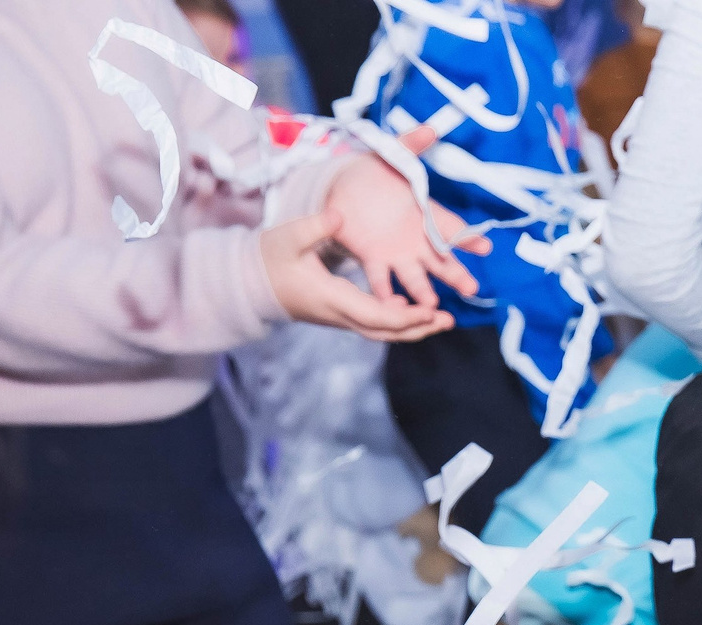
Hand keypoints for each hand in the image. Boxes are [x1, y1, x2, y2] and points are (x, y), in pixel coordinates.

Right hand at [261, 211, 449, 340]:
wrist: (252, 282)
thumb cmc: (269, 258)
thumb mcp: (288, 236)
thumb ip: (314, 226)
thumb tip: (338, 215)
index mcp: (332, 298)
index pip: (375, 317)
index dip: (405, 317)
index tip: (429, 311)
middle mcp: (340, 314)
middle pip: (386, 332)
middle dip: (418, 329)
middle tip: (449, 320)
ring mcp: (342, 317)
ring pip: (383, 332)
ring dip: (413, 328)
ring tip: (442, 320)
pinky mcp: (343, 313)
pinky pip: (376, 325)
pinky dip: (399, 322)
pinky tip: (416, 310)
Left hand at [324, 154, 488, 312]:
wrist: (341, 187)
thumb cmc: (374, 172)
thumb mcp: (391, 155)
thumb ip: (410, 145)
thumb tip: (431, 128)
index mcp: (426, 215)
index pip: (451, 228)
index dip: (467, 238)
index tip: (484, 247)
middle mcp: (417, 239)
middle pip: (441, 261)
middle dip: (455, 274)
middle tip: (470, 288)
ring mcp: (397, 253)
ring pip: (416, 276)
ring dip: (423, 291)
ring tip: (431, 304)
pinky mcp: (373, 259)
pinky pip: (381, 280)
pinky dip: (386, 294)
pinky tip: (393, 307)